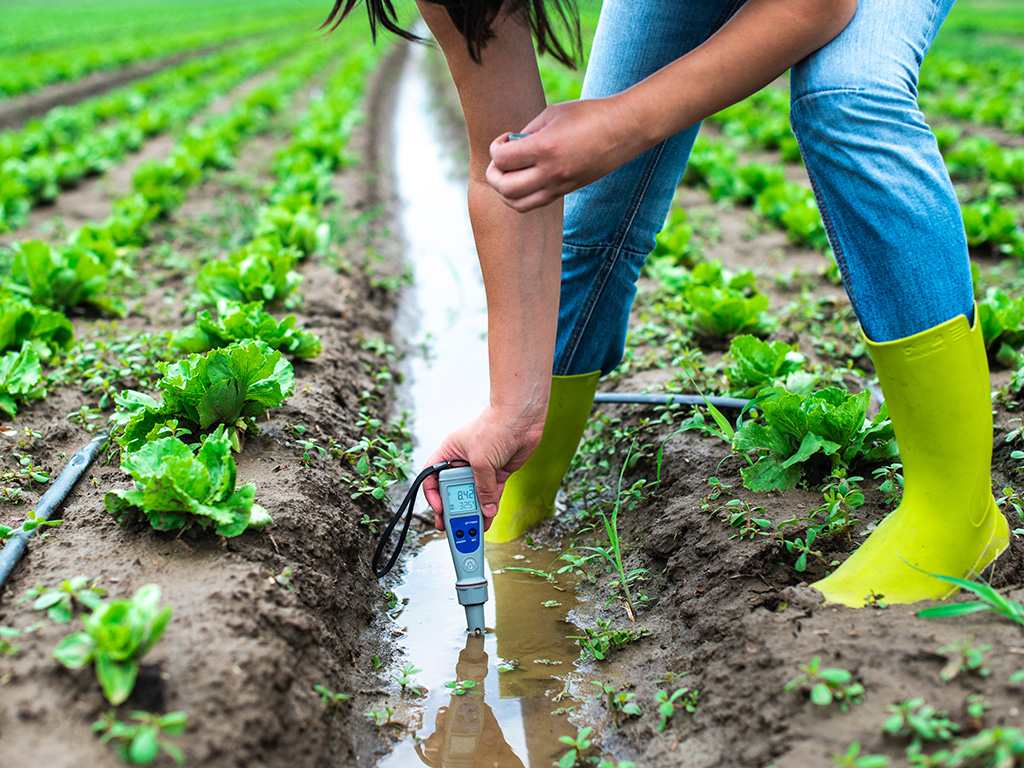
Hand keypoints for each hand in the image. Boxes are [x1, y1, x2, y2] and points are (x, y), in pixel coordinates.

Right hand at [421, 403, 546, 530]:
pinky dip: (490, 506)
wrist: (522, 417)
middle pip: (453, 490)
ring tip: (471, 528)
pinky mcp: (498, 472)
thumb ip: (482, 487)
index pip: (432, 476)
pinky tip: (488, 518)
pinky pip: (491, 494)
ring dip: (473, 511)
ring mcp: (481, 468)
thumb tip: (485, 509)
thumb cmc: (495, 426)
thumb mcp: (481, 461)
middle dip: (453, 508)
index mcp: (449, 453)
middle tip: (453, 525)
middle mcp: (462, 461)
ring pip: (473, 495)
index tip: (438, 508)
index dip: (432, 494)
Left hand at [485, 96, 645, 211]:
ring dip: (505, 192)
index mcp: (545, 147)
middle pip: (505, 188)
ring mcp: (560, 185)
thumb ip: (527, 132)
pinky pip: (535, 203)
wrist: (624, 129)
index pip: (502, 160)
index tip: (504, 139)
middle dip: (494, 175)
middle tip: (499, 161)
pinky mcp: (567, 191)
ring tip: (508, 175)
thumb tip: (509, 146)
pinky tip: (525, 178)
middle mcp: (551, 172)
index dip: (495, 148)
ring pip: (518, 204)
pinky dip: (522, 195)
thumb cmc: (588, 114)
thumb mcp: (552, 114)